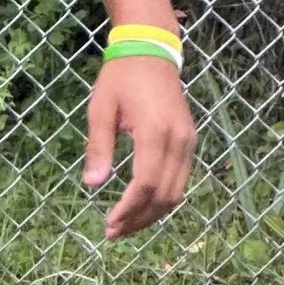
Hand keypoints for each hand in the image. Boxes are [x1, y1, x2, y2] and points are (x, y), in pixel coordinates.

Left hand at [84, 57, 194, 237]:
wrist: (151, 51)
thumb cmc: (120, 77)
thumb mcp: (101, 109)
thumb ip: (99, 147)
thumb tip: (93, 185)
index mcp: (154, 131)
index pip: (145, 183)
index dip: (129, 209)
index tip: (109, 225)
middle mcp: (178, 140)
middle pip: (164, 195)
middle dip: (140, 219)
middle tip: (114, 233)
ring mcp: (188, 141)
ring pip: (176, 192)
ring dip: (152, 214)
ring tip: (126, 226)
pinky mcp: (190, 141)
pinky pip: (180, 179)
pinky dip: (162, 199)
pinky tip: (142, 206)